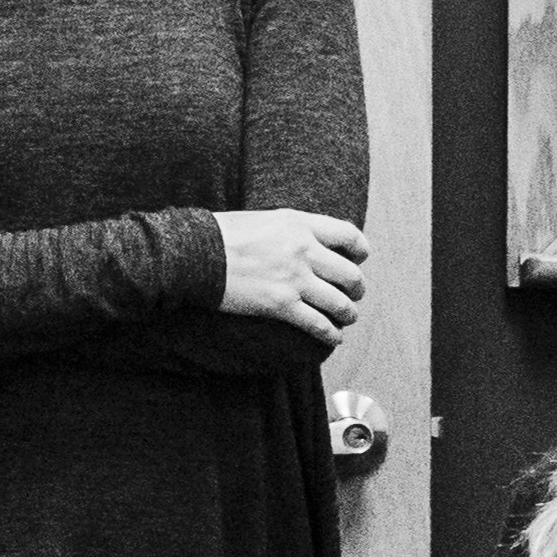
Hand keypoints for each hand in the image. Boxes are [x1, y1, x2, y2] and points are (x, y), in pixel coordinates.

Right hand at [216, 209, 367, 342]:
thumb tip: (306, 242)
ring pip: (340, 302)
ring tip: (347, 317)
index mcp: (300, 224)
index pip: (348, 235)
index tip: (359, 258)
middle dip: (357, 288)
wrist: (196, 253)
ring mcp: (294, 279)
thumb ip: (291, 229)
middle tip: (354, 294)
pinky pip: (318, 324)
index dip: (359, 250)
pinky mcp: (281, 305)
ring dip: (348, 313)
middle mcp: (304, 250)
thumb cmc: (222, 234)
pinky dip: (331, 333)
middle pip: (350, 273)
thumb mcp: (264, 219)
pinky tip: (334, 337)